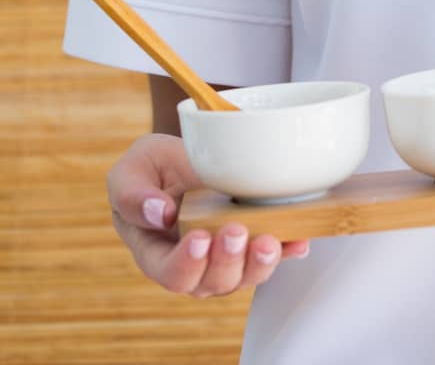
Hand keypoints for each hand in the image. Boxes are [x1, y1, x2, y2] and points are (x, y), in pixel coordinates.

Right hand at [107, 133, 311, 295]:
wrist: (186, 156)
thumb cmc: (153, 169)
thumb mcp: (131, 171)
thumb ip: (132, 194)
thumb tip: (159, 213)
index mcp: (158, 253)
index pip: (172, 274)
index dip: (186, 263)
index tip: (199, 237)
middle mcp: (195, 265)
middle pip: (213, 282)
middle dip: (227, 261)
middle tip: (235, 231)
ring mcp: (227, 257)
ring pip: (245, 276)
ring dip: (259, 263)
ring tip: (268, 240)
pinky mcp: (253, 241)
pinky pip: (274, 254)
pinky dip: (288, 250)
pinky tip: (299, 242)